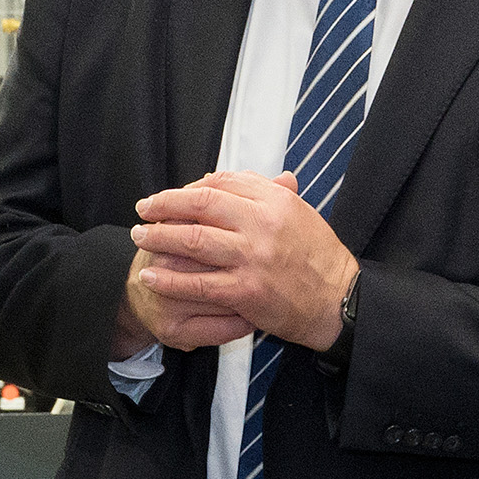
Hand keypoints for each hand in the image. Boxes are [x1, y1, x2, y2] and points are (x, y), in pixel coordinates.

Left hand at [128, 170, 355, 352]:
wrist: (339, 301)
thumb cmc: (319, 257)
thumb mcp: (299, 214)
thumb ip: (265, 193)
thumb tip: (228, 178)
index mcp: (275, 200)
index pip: (222, 182)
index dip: (189, 187)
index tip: (172, 195)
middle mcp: (262, 224)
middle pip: (200, 203)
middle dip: (164, 205)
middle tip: (143, 209)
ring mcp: (252, 257)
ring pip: (192, 239)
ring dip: (158, 237)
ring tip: (139, 237)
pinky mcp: (245, 290)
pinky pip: (196, 283)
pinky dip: (169, 279)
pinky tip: (150, 275)